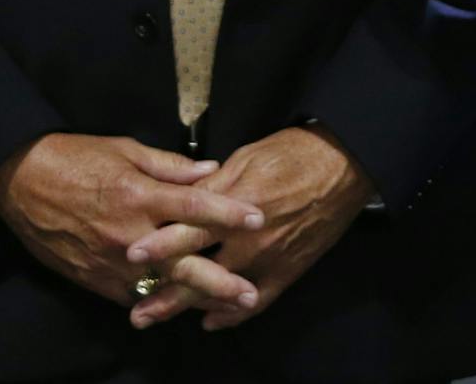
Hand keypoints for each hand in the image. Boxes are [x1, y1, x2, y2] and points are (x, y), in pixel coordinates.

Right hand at [0, 133, 264, 308]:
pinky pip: (130, 294)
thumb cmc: (77, 157)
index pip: (195, 206)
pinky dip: (154, 299)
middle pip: (182, 262)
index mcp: (140, 195)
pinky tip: (177, 306)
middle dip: (218, 280)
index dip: (229, 213)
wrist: (21, 181)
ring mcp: (109, 260)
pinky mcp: (91, 277)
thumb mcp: (127, 150)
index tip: (259, 219)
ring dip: (191, 298)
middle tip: (249, 293)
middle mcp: (128, 233)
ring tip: (224, 309)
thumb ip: (172, 166)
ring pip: (158, 286)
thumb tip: (212, 171)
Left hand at [125, 126, 374, 330]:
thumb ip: (212, 184)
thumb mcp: (246, 158)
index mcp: (235, 205)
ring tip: (159, 318)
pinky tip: (210, 320)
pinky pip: (256, 302)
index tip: (131, 257)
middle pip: (198, 271)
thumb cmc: (293, 154)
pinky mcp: (288, 270)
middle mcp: (248, 237)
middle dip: (164, 294)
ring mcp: (268, 258)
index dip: (159, 245)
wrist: (344, 165)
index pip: (189, 230)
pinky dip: (231, 315)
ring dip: (188, 307)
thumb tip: (182, 199)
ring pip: (221, 292)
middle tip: (136, 312)